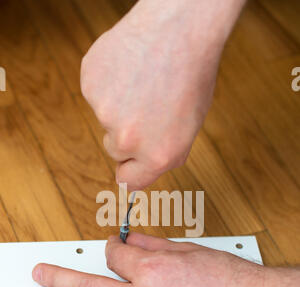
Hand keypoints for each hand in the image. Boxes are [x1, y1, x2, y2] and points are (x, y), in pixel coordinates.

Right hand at [81, 0, 244, 189]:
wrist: (179, 29)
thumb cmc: (191, 74)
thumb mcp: (189, 127)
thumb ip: (162, 154)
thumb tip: (139, 170)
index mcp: (158, 155)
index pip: (129, 182)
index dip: (130, 171)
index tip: (129, 165)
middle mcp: (129, 140)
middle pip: (114, 150)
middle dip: (126, 135)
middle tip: (146, 107)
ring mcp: (105, 112)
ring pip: (105, 120)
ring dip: (118, 106)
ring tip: (141, 82)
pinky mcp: (90, 86)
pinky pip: (95, 94)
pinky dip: (108, 84)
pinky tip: (128, 69)